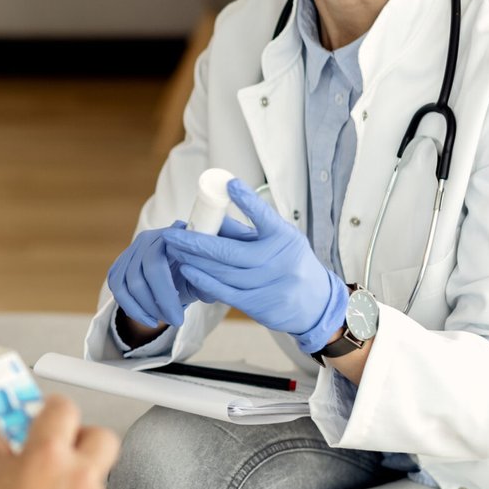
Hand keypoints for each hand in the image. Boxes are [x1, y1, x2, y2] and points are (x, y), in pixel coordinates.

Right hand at [106, 222, 198, 329]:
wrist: (186, 263)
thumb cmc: (198, 270)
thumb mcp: (206, 276)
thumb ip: (207, 283)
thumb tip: (207, 292)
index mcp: (168, 236)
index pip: (155, 265)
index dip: (164, 295)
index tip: (178, 319)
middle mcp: (145, 239)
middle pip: (137, 277)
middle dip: (154, 305)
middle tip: (173, 322)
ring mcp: (130, 251)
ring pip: (124, 284)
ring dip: (141, 309)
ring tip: (160, 321)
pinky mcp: (121, 265)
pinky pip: (116, 288)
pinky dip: (130, 307)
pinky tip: (147, 318)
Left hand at [159, 179, 346, 352]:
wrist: (315, 303)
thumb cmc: (287, 262)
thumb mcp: (275, 240)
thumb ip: (244, 230)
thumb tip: (210, 215)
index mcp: (284, 238)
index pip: (265, 217)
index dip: (247, 200)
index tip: (230, 183)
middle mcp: (278, 261)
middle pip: (228, 251)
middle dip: (194, 242)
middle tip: (172, 233)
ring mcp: (268, 285)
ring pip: (222, 272)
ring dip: (193, 261)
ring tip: (175, 250)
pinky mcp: (259, 305)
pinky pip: (224, 292)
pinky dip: (203, 280)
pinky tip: (187, 270)